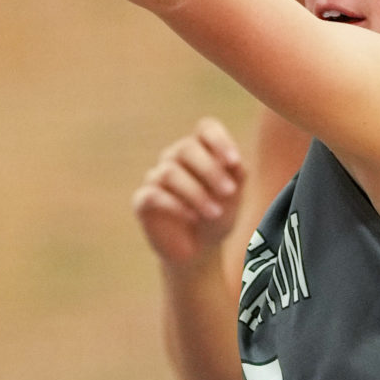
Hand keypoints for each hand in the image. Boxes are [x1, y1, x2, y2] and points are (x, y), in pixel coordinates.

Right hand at [133, 119, 246, 267]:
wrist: (198, 251)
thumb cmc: (217, 216)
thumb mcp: (234, 198)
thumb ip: (236, 176)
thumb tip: (234, 163)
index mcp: (200, 150)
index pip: (205, 129)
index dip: (218, 140)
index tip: (234, 162)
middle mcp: (175, 158)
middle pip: (186, 148)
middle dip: (210, 170)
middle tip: (228, 192)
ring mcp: (156, 178)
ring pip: (170, 172)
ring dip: (196, 193)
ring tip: (214, 213)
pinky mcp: (143, 201)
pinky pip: (153, 194)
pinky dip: (174, 205)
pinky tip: (192, 217)